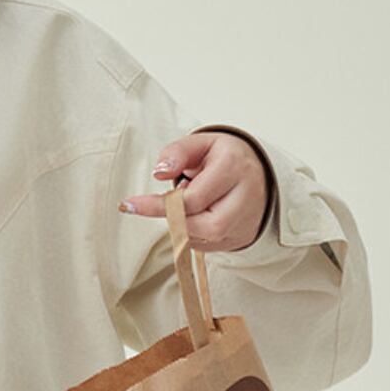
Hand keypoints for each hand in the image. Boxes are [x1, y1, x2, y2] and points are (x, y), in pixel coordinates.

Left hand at [117, 131, 269, 251]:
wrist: (260, 172)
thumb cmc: (223, 158)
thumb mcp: (200, 144)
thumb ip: (177, 153)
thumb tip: (159, 173)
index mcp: (234, 167)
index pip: (191, 198)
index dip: (158, 205)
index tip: (129, 205)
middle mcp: (245, 196)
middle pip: (199, 225)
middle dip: (175, 218)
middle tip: (170, 201)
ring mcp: (247, 221)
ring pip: (202, 239)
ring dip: (183, 225)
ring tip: (190, 203)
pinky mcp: (243, 237)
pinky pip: (207, 246)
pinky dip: (193, 234)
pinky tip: (198, 215)